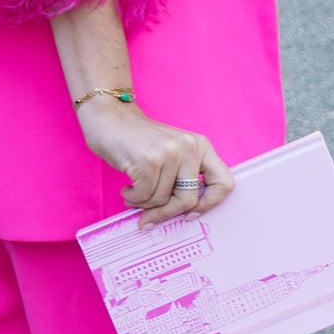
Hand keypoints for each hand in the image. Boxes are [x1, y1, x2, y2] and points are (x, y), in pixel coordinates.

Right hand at [75, 97, 234, 227]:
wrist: (109, 117)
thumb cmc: (138, 141)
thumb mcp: (172, 154)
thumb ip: (182, 179)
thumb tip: (184, 216)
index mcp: (201, 146)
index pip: (224, 183)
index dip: (209, 204)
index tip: (191, 213)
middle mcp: (190, 147)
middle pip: (189, 200)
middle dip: (166, 212)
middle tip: (151, 215)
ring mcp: (170, 152)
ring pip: (163, 200)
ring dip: (144, 203)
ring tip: (134, 192)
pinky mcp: (149, 160)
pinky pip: (144, 196)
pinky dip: (133, 198)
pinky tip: (127, 188)